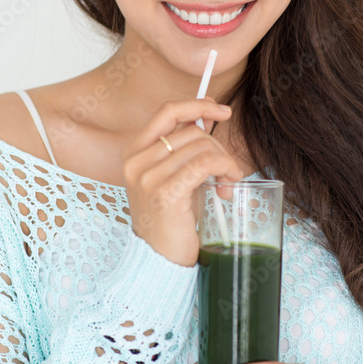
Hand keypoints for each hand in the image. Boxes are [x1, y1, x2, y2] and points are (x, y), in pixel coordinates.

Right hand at [121, 97, 242, 266]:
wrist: (160, 258)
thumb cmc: (171, 218)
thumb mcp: (174, 176)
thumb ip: (186, 148)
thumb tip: (208, 114)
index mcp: (135, 152)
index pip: (167, 112)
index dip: (197, 105)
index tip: (222, 110)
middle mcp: (136, 161)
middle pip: (192, 131)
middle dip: (219, 147)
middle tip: (228, 172)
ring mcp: (148, 177)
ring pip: (202, 147)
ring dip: (225, 162)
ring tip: (227, 182)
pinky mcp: (165, 192)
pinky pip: (204, 164)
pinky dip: (224, 168)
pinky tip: (227, 185)